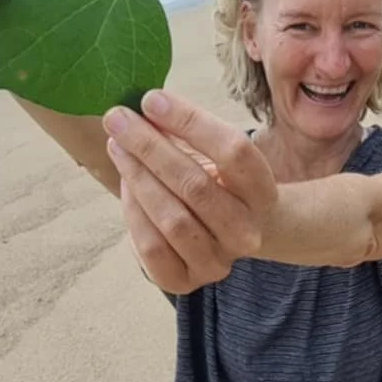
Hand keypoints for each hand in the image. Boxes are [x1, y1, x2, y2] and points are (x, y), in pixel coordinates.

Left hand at [103, 91, 278, 293]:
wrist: (230, 233)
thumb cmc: (218, 182)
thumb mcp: (215, 154)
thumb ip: (186, 133)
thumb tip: (141, 107)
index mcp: (263, 193)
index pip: (234, 151)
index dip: (191, 122)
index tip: (151, 100)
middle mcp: (247, 232)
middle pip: (197, 184)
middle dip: (150, 147)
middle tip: (118, 119)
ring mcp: (219, 262)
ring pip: (173, 218)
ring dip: (138, 177)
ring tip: (118, 147)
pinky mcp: (186, 281)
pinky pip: (151, 247)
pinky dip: (133, 211)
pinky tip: (126, 184)